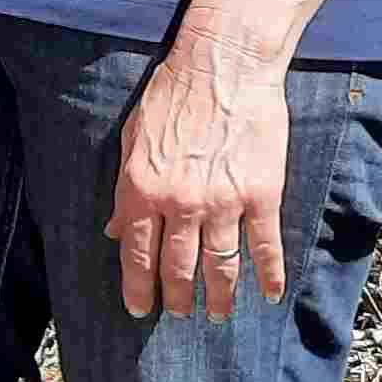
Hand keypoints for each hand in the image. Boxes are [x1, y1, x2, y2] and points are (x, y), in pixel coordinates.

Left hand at [112, 36, 290, 318]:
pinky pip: (265, 246)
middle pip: (176, 267)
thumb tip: (111, 229)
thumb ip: (123, 189)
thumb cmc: (172, 96)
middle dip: (176, 299)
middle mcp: (179, 203)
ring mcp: (223, 202)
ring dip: (219, 297)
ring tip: (218, 315)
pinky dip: (269, 275)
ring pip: (219, 266)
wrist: (223, 66)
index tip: (138, 309)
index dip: (137, 287)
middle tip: (180, 316)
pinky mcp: (261, 194)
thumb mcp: (132, 139)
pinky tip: (269, 295)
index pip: (135, 253)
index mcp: (141, 189)